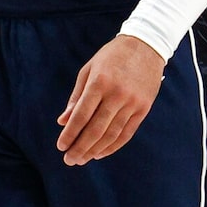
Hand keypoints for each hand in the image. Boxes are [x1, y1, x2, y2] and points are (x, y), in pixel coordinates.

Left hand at [56, 32, 162, 165]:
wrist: (146, 46)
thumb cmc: (112, 57)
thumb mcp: (89, 70)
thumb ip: (76, 96)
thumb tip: (63, 121)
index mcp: (99, 82)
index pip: (81, 115)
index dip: (70, 133)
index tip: (61, 146)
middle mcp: (117, 94)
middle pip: (96, 129)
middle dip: (80, 147)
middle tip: (69, 160)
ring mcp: (132, 102)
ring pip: (112, 134)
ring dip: (95, 150)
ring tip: (83, 159)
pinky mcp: (144, 108)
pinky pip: (127, 133)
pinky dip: (113, 146)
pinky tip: (101, 152)